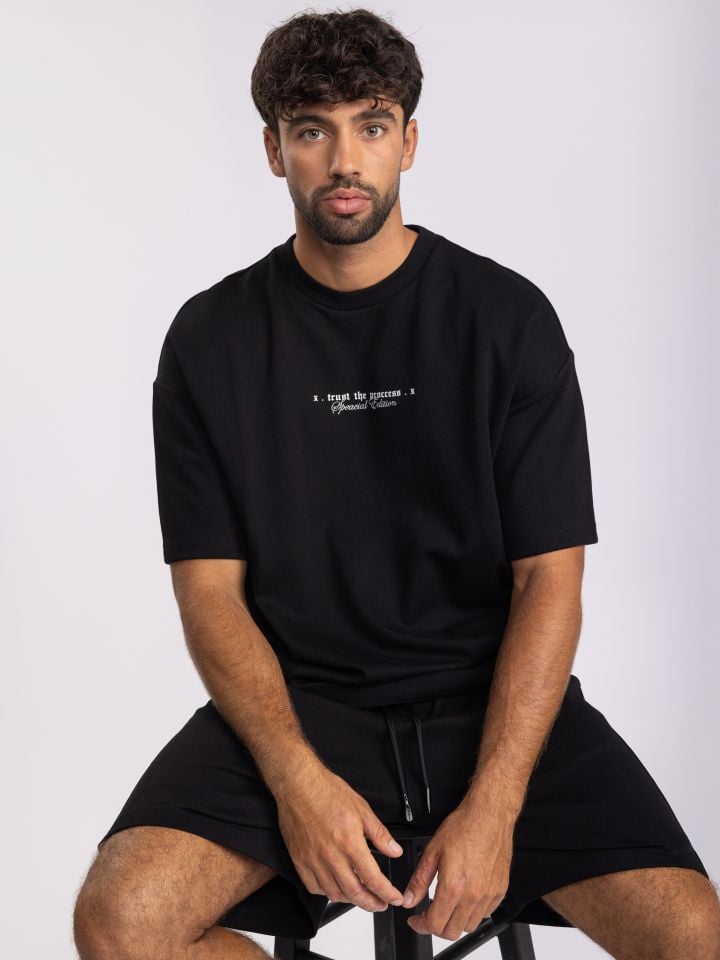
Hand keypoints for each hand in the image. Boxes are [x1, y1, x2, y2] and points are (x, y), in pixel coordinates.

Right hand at [275, 760, 405, 912]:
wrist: (297, 784)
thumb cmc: (326, 792)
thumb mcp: (361, 808)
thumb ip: (379, 834)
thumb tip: (394, 850)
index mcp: (349, 842)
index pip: (373, 878)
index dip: (387, 893)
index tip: (394, 897)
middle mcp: (331, 856)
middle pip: (355, 893)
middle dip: (372, 903)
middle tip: (380, 903)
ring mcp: (313, 860)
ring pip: (334, 893)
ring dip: (351, 899)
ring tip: (361, 896)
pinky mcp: (299, 861)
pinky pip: (314, 887)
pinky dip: (327, 892)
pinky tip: (335, 887)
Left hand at [401, 796, 514, 939]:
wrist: (489, 815)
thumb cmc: (463, 827)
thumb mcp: (432, 851)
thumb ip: (419, 880)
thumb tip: (409, 900)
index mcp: (454, 886)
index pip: (435, 924)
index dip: (421, 925)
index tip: (416, 919)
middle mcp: (473, 895)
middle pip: (452, 931)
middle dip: (436, 927)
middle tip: (429, 913)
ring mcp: (489, 895)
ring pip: (469, 925)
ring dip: (455, 921)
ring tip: (447, 904)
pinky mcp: (500, 890)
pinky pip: (485, 914)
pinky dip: (473, 912)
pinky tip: (465, 897)